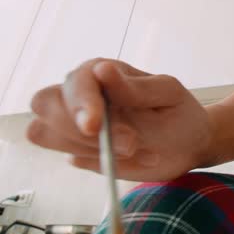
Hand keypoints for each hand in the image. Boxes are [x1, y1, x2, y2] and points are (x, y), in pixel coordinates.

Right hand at [27, 59, 213, 180]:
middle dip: (76, 128)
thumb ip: (134, 87)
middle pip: (45, 105)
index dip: (79, 103)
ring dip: (85, 147)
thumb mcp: (167, 94)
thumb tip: (101, 70)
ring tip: (135, 149)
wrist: (189, 145)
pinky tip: (130, 159)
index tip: (94, 126)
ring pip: (45, 132)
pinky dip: (96, 163)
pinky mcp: (80, 151)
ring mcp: (76, 125)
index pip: (74, 82)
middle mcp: (82, 95)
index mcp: (100, 73)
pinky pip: (71, 158)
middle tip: (128, 143)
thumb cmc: (179, 112)